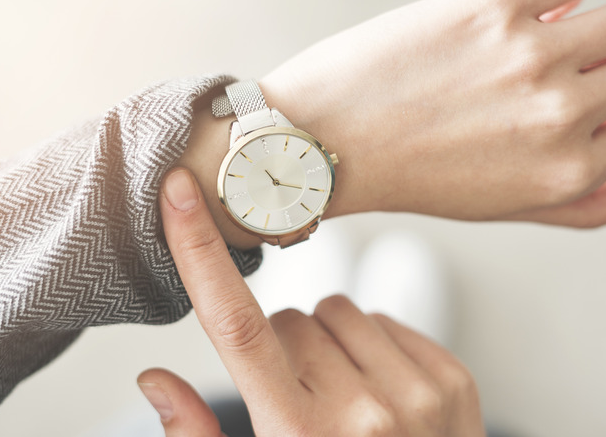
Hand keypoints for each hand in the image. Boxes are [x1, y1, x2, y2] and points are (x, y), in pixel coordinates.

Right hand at [137, 167, 485, 435]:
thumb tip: (152, 379)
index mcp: (299, 434)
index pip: (237, 325)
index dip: (200, 252)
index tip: (179, 193)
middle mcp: (362, 409)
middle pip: (288, 317)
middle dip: (280, 347)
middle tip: (295, 398)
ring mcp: (416, 391)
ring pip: (337, 310)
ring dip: (327, 341)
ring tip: (340, 396)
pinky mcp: (453, 378)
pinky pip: (386, 319)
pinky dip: (372, 346)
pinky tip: (378, 391)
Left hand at [260, 0, 605, 226]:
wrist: (328, 140)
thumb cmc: (416, 175)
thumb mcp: (506, 206)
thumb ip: (588, 207)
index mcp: (568, 172)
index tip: (592, 103)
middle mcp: (559, 116)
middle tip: (570, 70)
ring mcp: (530, 56)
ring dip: (598, 24)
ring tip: (549, 39)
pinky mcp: (492, 7)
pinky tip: (517, 16)